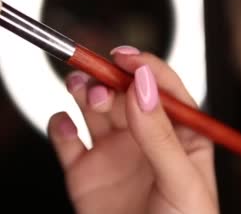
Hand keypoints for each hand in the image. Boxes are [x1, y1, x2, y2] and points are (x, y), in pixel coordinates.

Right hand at [48, 46, 217, 213]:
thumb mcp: (181, 183)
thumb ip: (159, 133)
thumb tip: (144, 84)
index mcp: (179, 137)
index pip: (161, 89)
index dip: (143, 67)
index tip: (123, 57)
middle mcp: (143, 139)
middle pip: (121, 92)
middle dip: (107, 78)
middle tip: (95, 76)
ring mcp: (111, 154)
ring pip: (91, 107)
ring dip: (82, 92)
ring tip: (80, 93)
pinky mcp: (82, 172)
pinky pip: (65, 139)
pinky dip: (59, 125)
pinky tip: (64, 126)